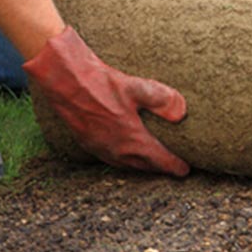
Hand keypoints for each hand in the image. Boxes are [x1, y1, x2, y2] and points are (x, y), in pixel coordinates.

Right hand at [23, 27, 189, 175]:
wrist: (65, 81)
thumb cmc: (101, 83)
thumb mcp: (137, 87)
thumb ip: (162, 99)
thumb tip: (182, 112)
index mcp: (131, 140)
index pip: (159, 159)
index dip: (174, 166)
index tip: (185, 169)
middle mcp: (116, 150)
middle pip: (143, 166)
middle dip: (159, 168)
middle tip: (172, 168)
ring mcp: (100, 148)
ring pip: (126, 165)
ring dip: (141, 166)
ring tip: (151, 163)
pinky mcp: (87, 143)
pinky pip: (111, 159)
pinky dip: (123, 160)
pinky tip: (124, 153)